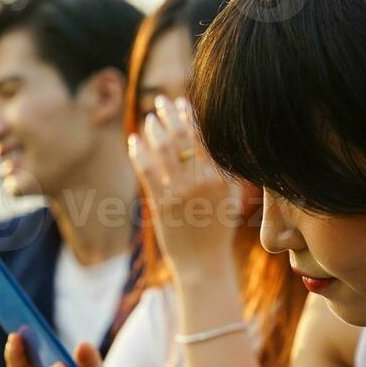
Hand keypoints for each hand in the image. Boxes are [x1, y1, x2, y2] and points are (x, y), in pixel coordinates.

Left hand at [128, 96, 249, 271]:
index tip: (183, 101)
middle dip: (170, 115)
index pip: (204, 137)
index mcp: (220, 178)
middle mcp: (200, 182)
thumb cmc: (218, 232)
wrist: (204, 266)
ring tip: (148, 117)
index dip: (191, 116)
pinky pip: (147, 173)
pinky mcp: (160, 205)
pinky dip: (139, 153)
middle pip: (182, 138)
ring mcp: (179, 193)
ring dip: (153, 129)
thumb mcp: (231, 199)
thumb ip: (226, 172)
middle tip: (161, 99)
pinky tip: (134, 140)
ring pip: (163, 151)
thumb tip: (218, 142)